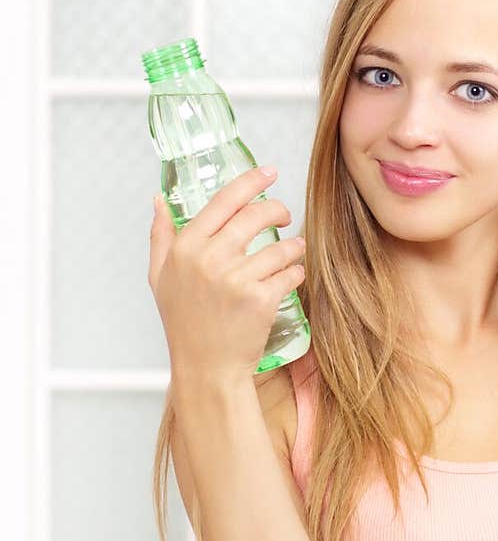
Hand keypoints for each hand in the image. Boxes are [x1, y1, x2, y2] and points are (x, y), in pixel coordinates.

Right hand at [148, 164, 306, 383]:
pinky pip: (291, 273)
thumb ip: (160, 236)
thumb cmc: (185, 324)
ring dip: (293, 246)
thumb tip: (158, 199)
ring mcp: (236, 279)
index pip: (224, 200)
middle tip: (284, 216)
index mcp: (186, 248)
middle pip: (257, 215)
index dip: (252, 181)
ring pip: (281, 246)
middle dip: (278, 210)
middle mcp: (210, 259)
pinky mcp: (261, 299)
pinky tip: (289, 277)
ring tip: (290, 252)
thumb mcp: (160, 278)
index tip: (269, 172)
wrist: (206, 368)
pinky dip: (295, 273)